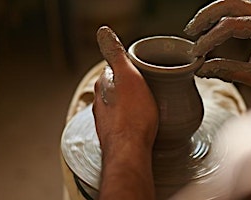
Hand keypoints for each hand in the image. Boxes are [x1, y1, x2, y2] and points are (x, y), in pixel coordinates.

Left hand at [93, 26, 157, 199]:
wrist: (130, 151)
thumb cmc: (132, 115)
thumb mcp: (128, 76)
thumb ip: (116, 54)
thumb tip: (104, 33)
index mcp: (103, 86)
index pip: (113, 69)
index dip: (128, 66)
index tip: (141, 66)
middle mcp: (100, 103)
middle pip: (116, 88)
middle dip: (130, 84)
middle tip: (149, 84)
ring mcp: (106, 120)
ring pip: (119, 105)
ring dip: (131, 101)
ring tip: (148, 101)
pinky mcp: (115, 135)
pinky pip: (124, 120)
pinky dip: (132, 117)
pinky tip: (142, 121)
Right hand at [184, 0, 250, 92]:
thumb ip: (227, 71)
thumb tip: (201, 69)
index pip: (230, 25)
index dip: (209, 38)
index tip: (196, 53)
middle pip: (230, 4)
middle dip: (207, 16)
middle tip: (191, 31)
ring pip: (233, 4)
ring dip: (213, 14)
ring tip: (197, 28)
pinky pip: (240, 12)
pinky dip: (223, 18)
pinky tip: (212, 29)